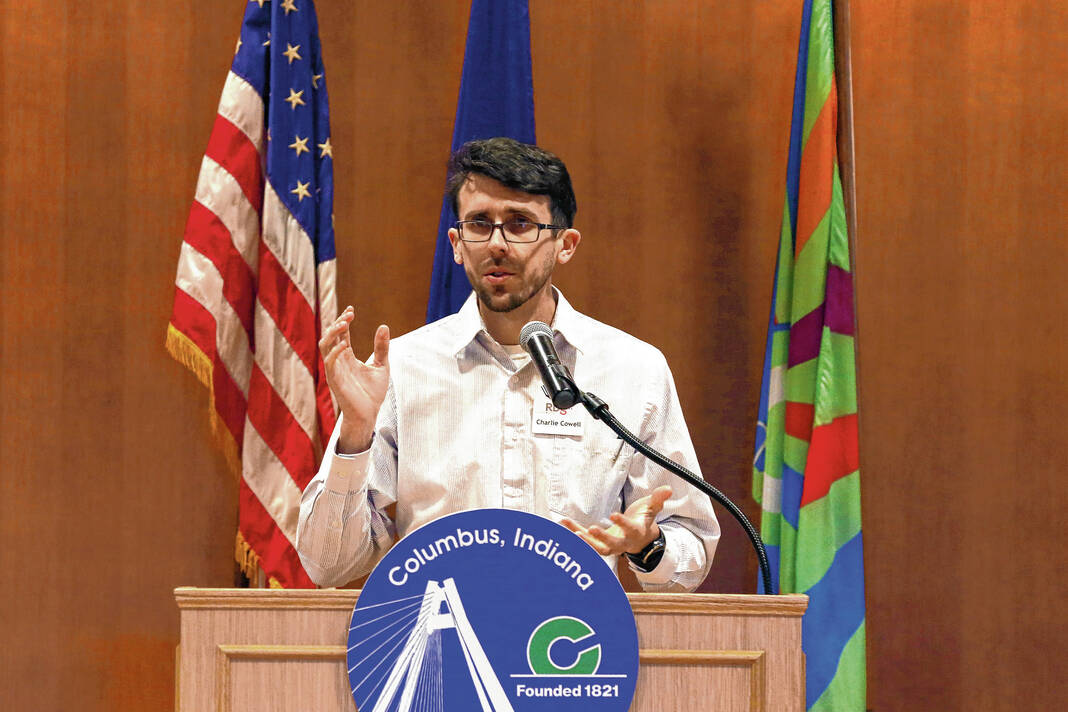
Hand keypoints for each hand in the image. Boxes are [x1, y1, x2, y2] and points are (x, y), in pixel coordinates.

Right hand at [319, 306, 389, 452]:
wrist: (369, 414)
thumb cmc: (372, 393)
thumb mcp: (382, 365)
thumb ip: (381, 347)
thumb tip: (384, 326)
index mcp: (347, 357)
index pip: (341, 334)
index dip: (344, 321)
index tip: (351, 309)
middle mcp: (339, 361)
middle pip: (331, 336)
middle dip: (338, 323)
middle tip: (349, 314)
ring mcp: (335, 370)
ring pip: (325, 346)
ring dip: (332, 333)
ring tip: (344, 323)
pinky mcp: (334, 380)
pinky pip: (329, 363)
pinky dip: (335, 352)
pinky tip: (344, 345)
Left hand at [560, 485, 672, 556]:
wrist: (640, 540)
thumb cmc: (644, 521)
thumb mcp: (652, 509)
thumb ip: (658, 499)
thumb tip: (668, 488)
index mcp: (635, 532)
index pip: (630, 529)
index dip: (623, 523)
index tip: (614, 515)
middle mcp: (622, 542)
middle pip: (611, 545)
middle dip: (601, 538)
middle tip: (590, 530)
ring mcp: (610, 545)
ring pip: (596, 548)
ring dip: (584, 541)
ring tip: (572, 531)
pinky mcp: (599, 542)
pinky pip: (586, 540)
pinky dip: (574, 532)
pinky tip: (563, 523)